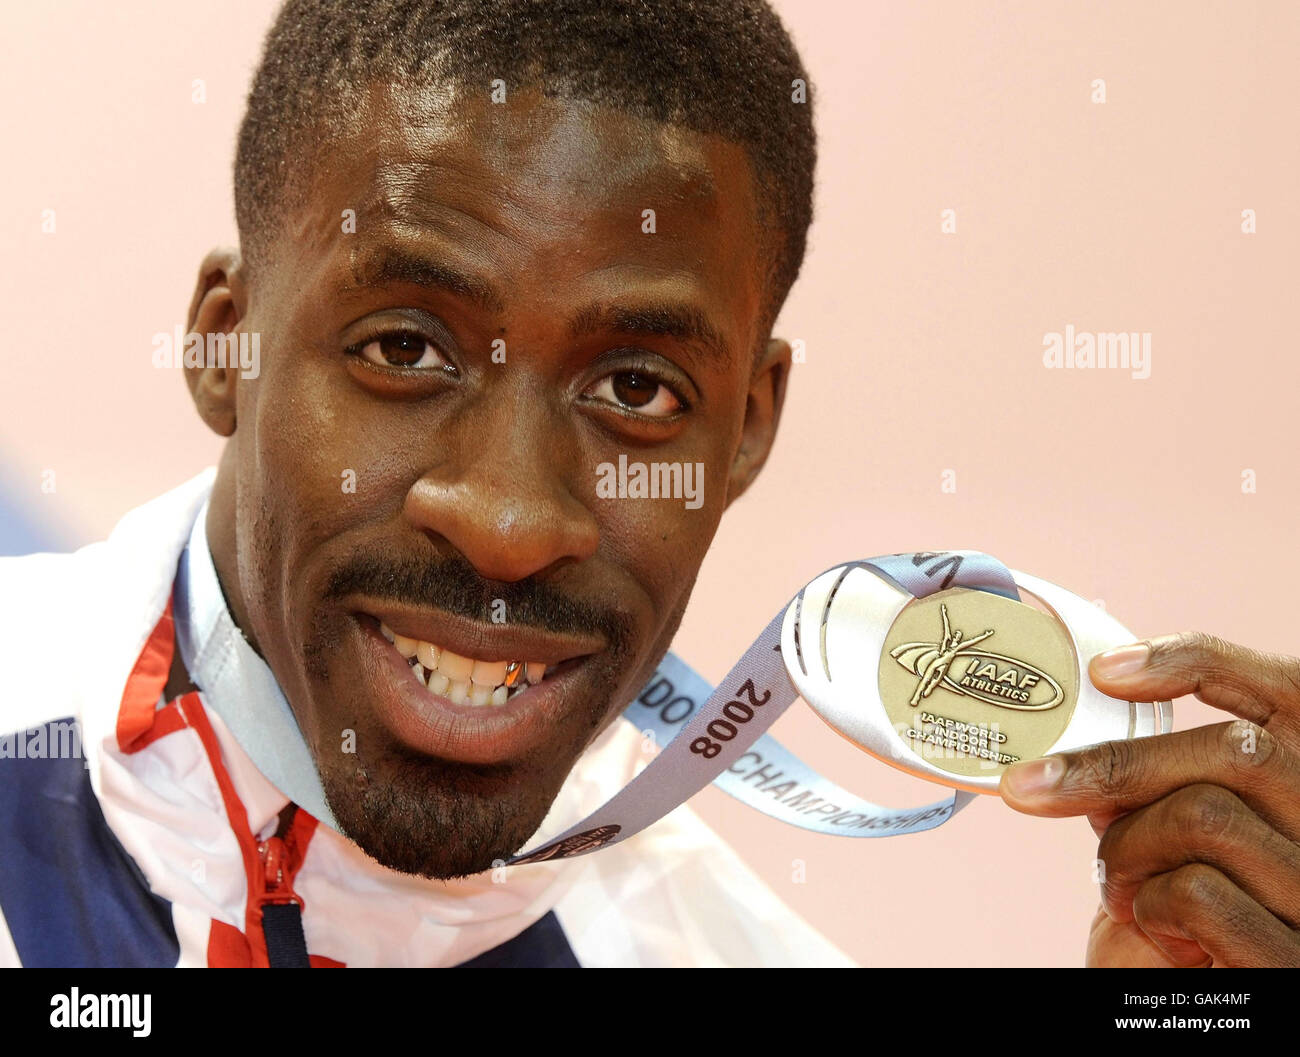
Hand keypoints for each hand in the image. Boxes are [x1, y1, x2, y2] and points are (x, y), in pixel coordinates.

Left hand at [998, 631, 1299, 966]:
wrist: (1190, 1013)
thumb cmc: (1184, 924)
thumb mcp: (1168, 839)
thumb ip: (1155, 786)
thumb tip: (1085, 743)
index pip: (1288, 688)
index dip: (1199, 660)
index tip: (1106, 671)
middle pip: (1236, 751)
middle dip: (1115, 766)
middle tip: (1032, 790)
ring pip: (1206, 815)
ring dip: (1127, 849)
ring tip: (1120, 887)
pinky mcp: (1293, 961)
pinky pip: (1198, 892)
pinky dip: (1148, 905)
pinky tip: (1157, 933)